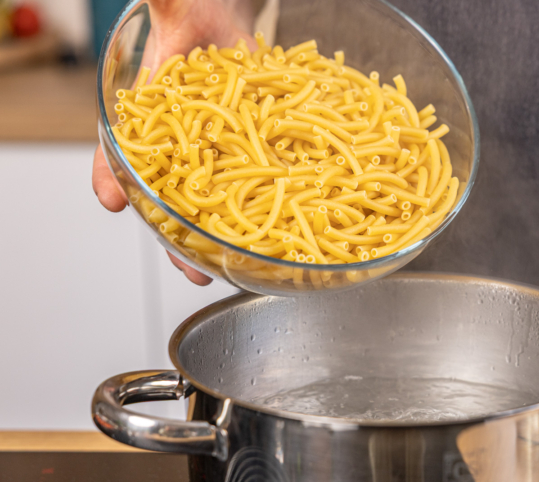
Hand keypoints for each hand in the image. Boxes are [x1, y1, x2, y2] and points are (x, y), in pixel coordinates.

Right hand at [92, 0, 259, 284]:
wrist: (226, 23)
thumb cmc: (187, 26)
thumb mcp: (171, 23)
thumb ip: (165, 29)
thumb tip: (162, 4)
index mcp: (156, 127)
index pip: (132, 166)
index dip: (129, 193)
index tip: (123, 211)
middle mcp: (187, 148)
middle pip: (178, 203)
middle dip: (185, 240)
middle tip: (196, 272)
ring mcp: (221, 155)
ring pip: (220, 206)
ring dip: (229, 238)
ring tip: (239, 269)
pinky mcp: (255, 152)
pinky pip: (264, 184)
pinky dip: (275, 207)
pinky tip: (290, 232)